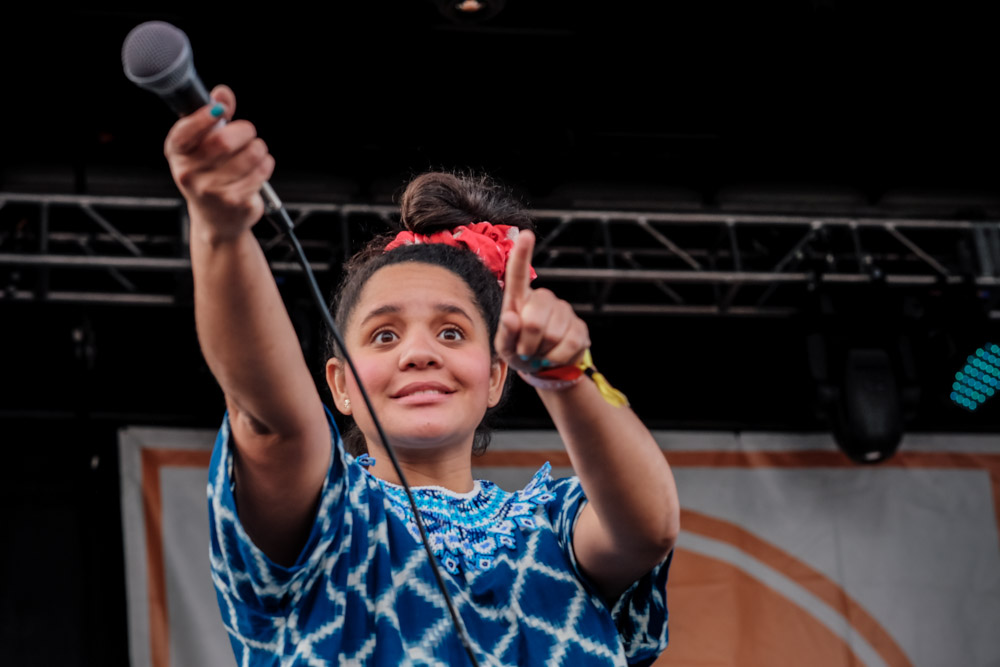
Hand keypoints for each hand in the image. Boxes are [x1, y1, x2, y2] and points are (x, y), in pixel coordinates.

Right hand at [163, 85, 274, 241]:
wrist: (216, 219)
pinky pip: (261, 171)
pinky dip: (266, 164)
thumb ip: (212, 116)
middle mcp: (189, 173)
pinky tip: (259, 168)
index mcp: (177, 153)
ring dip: (259, 148)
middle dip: (244, 131)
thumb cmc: (208, 174)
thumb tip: (222, 94)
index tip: (220, 110)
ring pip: (250, 154)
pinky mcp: (235, 202)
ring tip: (256, 151)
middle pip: (224, 141)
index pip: (186, 131)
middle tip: (248, 133)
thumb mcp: (202, 145)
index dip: (205, 116)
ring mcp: (212, 190)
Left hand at [495, 230, 590, 372]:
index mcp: (519, 299)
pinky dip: (557, 358)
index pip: (519, 274)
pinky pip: (569, 345)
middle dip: (528, 344)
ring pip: (552, 335)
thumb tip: (511, 317)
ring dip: (542, 353)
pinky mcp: (580, 326)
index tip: (526, 234)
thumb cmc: (519, 351)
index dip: (523, 255)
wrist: (544, 367)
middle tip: (526, 351)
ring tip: (540, 352)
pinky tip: (554, 356)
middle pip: (534, 321)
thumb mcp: (505, 347)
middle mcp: (543, 298)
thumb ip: (505, 334)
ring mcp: (564, 310)